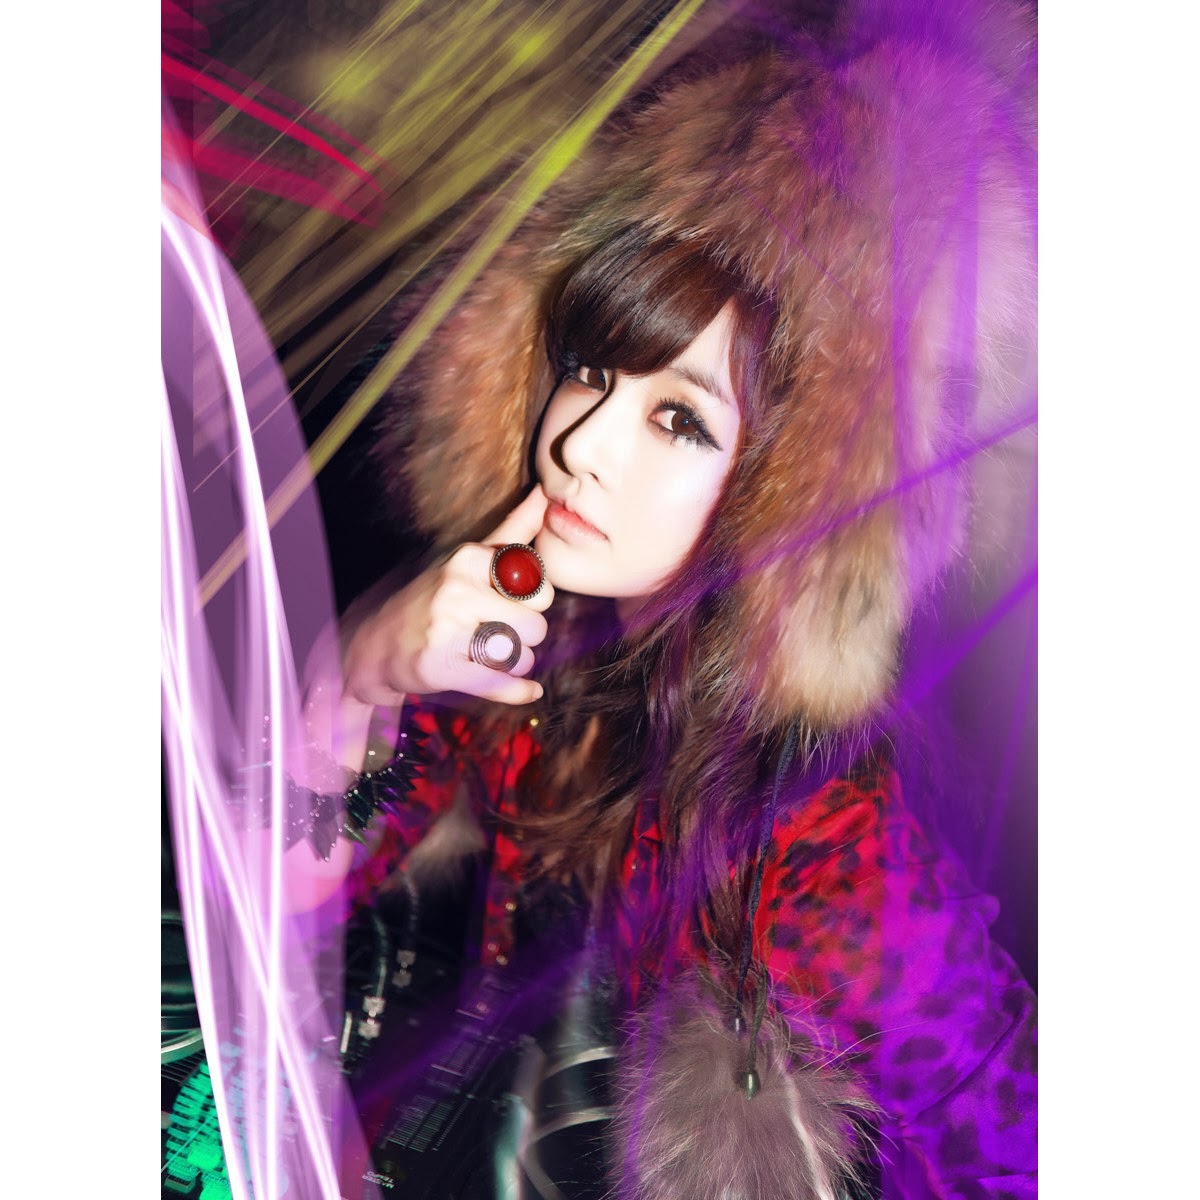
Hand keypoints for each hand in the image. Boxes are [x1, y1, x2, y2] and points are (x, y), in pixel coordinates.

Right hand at [343, 486, 553, 705]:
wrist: (373, 644)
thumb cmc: (434, 599)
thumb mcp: (469, 559)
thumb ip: (511, 530)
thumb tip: (545, 494)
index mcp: (470, 559)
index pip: (541, 587)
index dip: (534, 603)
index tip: (509, 604)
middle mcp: (458, 588)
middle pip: (536, 624)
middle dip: (526, 635)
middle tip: (499, 633)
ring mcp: (448, 627)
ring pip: (522, 656)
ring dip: (516, 663)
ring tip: (488, 654)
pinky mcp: (441, 666)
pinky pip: (501, 683)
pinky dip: (517, 691)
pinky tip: (525, 690)